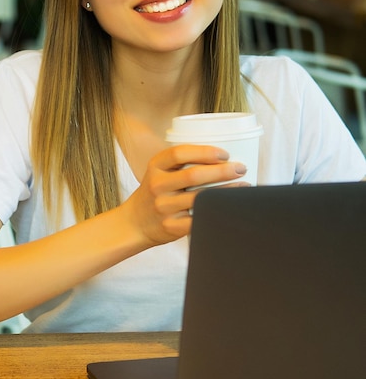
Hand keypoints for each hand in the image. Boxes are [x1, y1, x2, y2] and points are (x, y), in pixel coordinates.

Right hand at [122, 144, 247, 245]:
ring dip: (226, 191)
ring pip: (200, 198)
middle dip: (223, 171)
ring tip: (243, 186)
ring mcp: (164, 207)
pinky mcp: (171, 226)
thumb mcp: (158, 172)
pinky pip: (198, 219)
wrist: (134, 223)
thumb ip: (180, 163)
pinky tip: (229, 207)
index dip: (205, 152)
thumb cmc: (154, 193)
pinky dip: (216, 212)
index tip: (225, 154)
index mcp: (155, 167)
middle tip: (241, 168)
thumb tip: (222, 157)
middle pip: (194, 175)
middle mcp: (157, 185)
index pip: (179, 153)